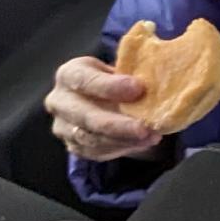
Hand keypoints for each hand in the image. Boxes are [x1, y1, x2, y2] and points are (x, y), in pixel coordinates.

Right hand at [46, 55, 163, 161]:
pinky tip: (141, 143)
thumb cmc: (113, 78)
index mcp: (69, 74)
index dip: (109, 86)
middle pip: (85, 116)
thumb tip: (159, 76)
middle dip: (117, 125)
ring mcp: (63, 127)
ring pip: (91, 139)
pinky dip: (121, 148)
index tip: (138, 88)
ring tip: (151, 137)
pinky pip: (96, 152)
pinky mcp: (73, 146)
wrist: (102, 97)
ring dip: (123, 140)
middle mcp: (60, 101)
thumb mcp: (119, 68)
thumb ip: (132, 72)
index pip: (84, 80)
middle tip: (145, 128)